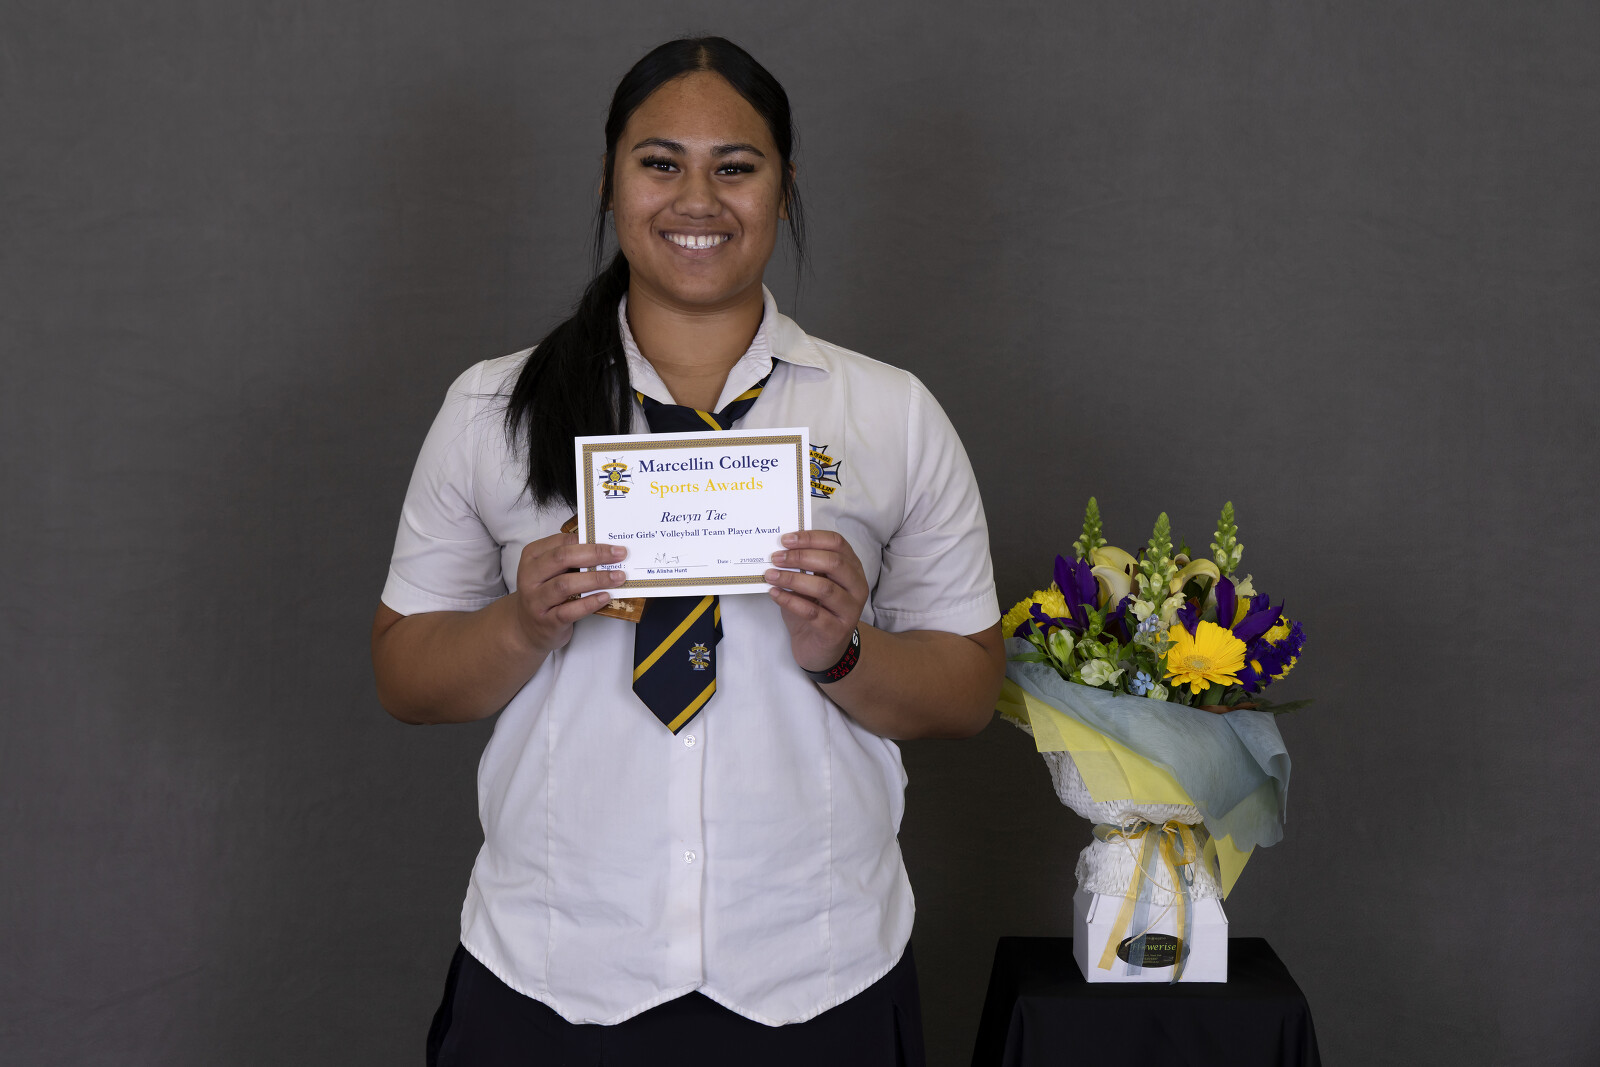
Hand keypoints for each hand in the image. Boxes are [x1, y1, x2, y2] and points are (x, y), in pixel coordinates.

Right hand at [511, 532, 627, 653]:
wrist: (527, 628)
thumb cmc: (545, 593)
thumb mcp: (551, 571)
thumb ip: (570, 560)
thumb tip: (605, 551)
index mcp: (532, 556)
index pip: (561, 541)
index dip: (589, 541)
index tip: (613, 544)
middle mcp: (530, 576)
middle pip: (562, 558)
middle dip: (595, 555)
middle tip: (619, 555)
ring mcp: (535, 600)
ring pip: (565, 584)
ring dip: (595, 579)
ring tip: (617, 577)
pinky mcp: (546, 621)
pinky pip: (569, 611)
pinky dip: (589, 603)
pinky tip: (605, 597)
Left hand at [765, 530, 868, 672]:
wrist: (820, 650)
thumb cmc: (815, 611)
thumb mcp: (811, 584)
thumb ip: (804, 566)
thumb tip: (781, 548)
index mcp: (852, 569)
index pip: (837, 543)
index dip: (811, 538)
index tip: (786, 539)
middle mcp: (857, 587)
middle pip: (834, 563)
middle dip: (801, 556)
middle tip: (776, 557)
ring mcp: (850, 610)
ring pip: (824, 588)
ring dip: (793, 578)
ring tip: (771, 575)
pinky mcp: (836, 631)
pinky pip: (812, 612)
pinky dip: (790, 601)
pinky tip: (775, 594)